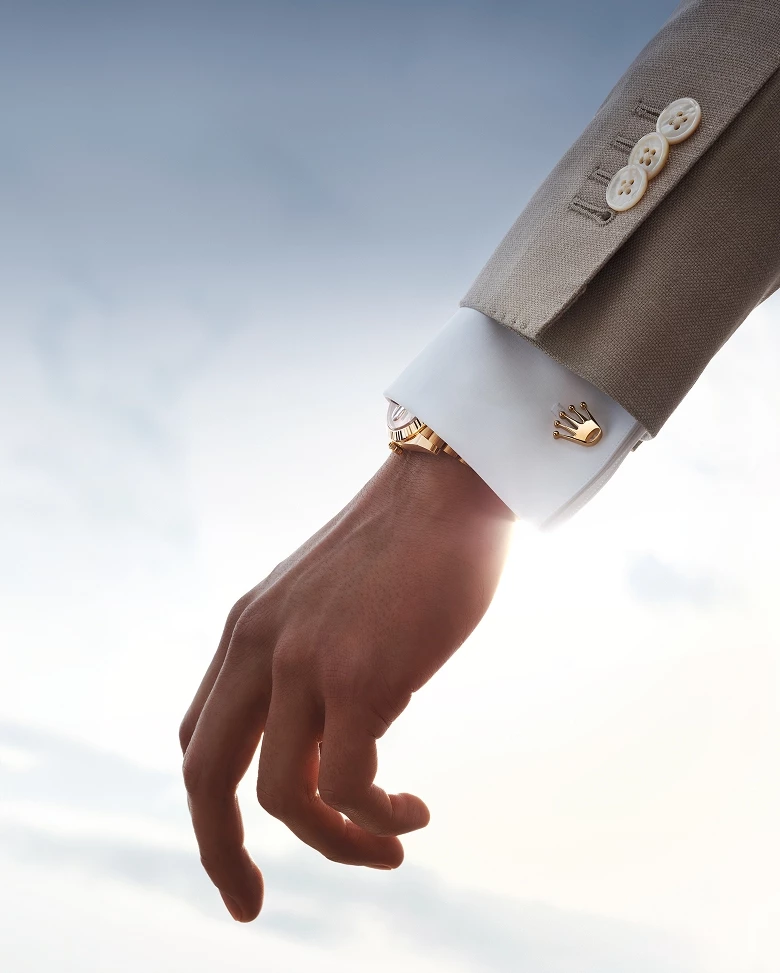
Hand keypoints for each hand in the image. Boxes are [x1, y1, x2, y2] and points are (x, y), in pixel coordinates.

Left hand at [179, 450, 513, 921]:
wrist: (447, 488)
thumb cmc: (405, 548)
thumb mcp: (331, 609)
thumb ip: (313, 667)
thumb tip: (331, 746)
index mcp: (246, 631)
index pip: (200, 736)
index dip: (210, 802)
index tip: (243, 846)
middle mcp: (258, 648)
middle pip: (204, 778)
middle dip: (219, 853)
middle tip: (248, 906)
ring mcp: (303, 662)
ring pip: (283, 798)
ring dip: (334, 845)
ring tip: (388, 850)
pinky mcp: (358, 676)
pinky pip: (348, 785)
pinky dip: (376, 818)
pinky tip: (415, 812)